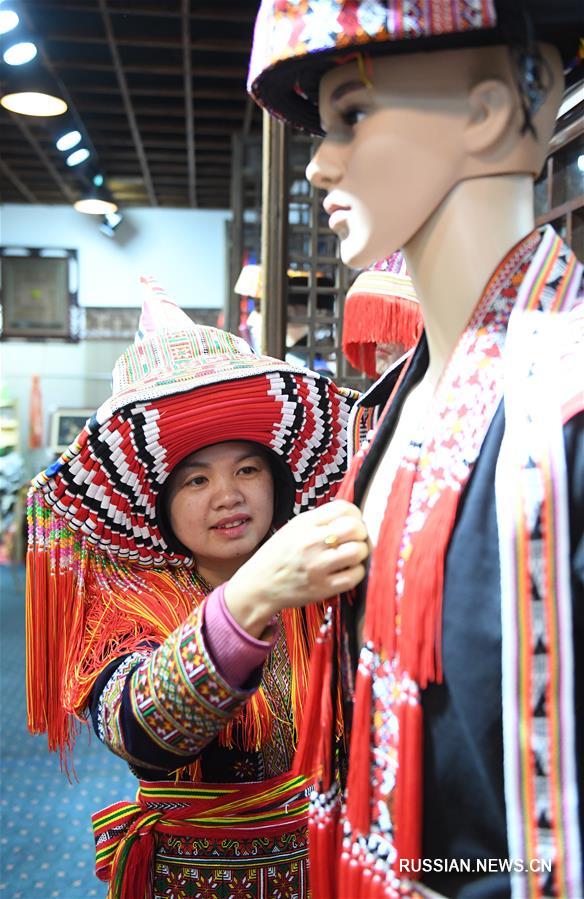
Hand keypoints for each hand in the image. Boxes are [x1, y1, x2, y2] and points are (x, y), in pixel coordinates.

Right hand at [224, 500, 368, 638]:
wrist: (258, 585)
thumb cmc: (277, 556)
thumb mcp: (293, 528)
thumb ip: (320, 520)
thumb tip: (351, 517)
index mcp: (305, 523)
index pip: (345, 508)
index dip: (355, 516)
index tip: (352, 524)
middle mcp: (311, 542)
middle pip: (356, 528)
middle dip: (361, 534)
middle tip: (355, 541)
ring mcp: (317, 566)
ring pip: (359, 551)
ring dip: (361, 553)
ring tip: (351, 557)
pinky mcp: (323, 588)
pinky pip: (355, 576)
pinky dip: (356, 572)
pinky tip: (347, 571)